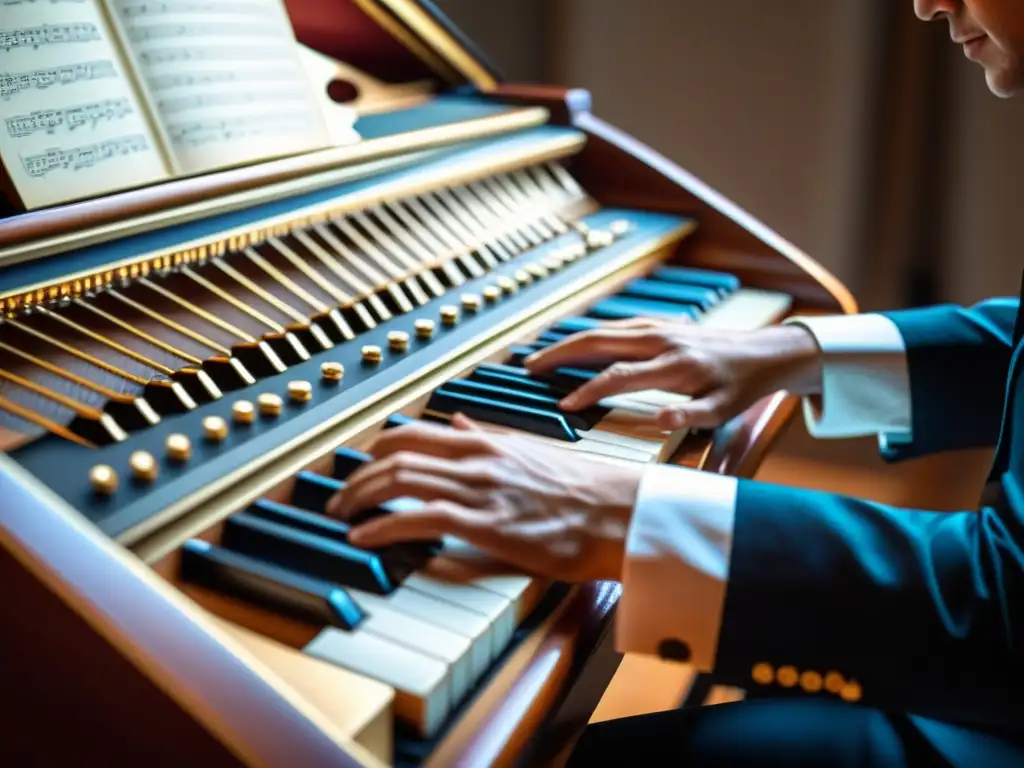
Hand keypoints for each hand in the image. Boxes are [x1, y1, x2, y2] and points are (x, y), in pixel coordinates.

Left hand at [325, 414, 641, 582]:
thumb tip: (462, 422)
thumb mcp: (529, 452)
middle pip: (396, 454)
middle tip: (338, 497)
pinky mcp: (485, 523)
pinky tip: (363, 536)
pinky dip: (382, 525)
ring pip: (401, 479)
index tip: (359, 465)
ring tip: (341, 516)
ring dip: (360, 498)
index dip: (376, 448)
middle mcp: (476, 458)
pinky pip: (420, 517)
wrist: (618, 511)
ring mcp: (479, 489)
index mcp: (486, 441)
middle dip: (357, 476)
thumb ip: (489, 438)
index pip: (413, 433)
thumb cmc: (582, 489)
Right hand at [524, 318, 822, 429]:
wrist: (762, 353)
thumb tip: (657, 418)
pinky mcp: (658, 324)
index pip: (617, 376)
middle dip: (561, 354)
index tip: (564, 405)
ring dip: (569, 341)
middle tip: (530, 367)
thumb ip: (689, 414)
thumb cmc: (739, 385)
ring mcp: (658, 328)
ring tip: (542, 356)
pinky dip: (588, 335)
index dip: (588, 391)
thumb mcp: (723, 410)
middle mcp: (661, 340)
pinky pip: (614, 327)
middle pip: (599, 341)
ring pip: (603, 330)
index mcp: (674, 366)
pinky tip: (574, 343)